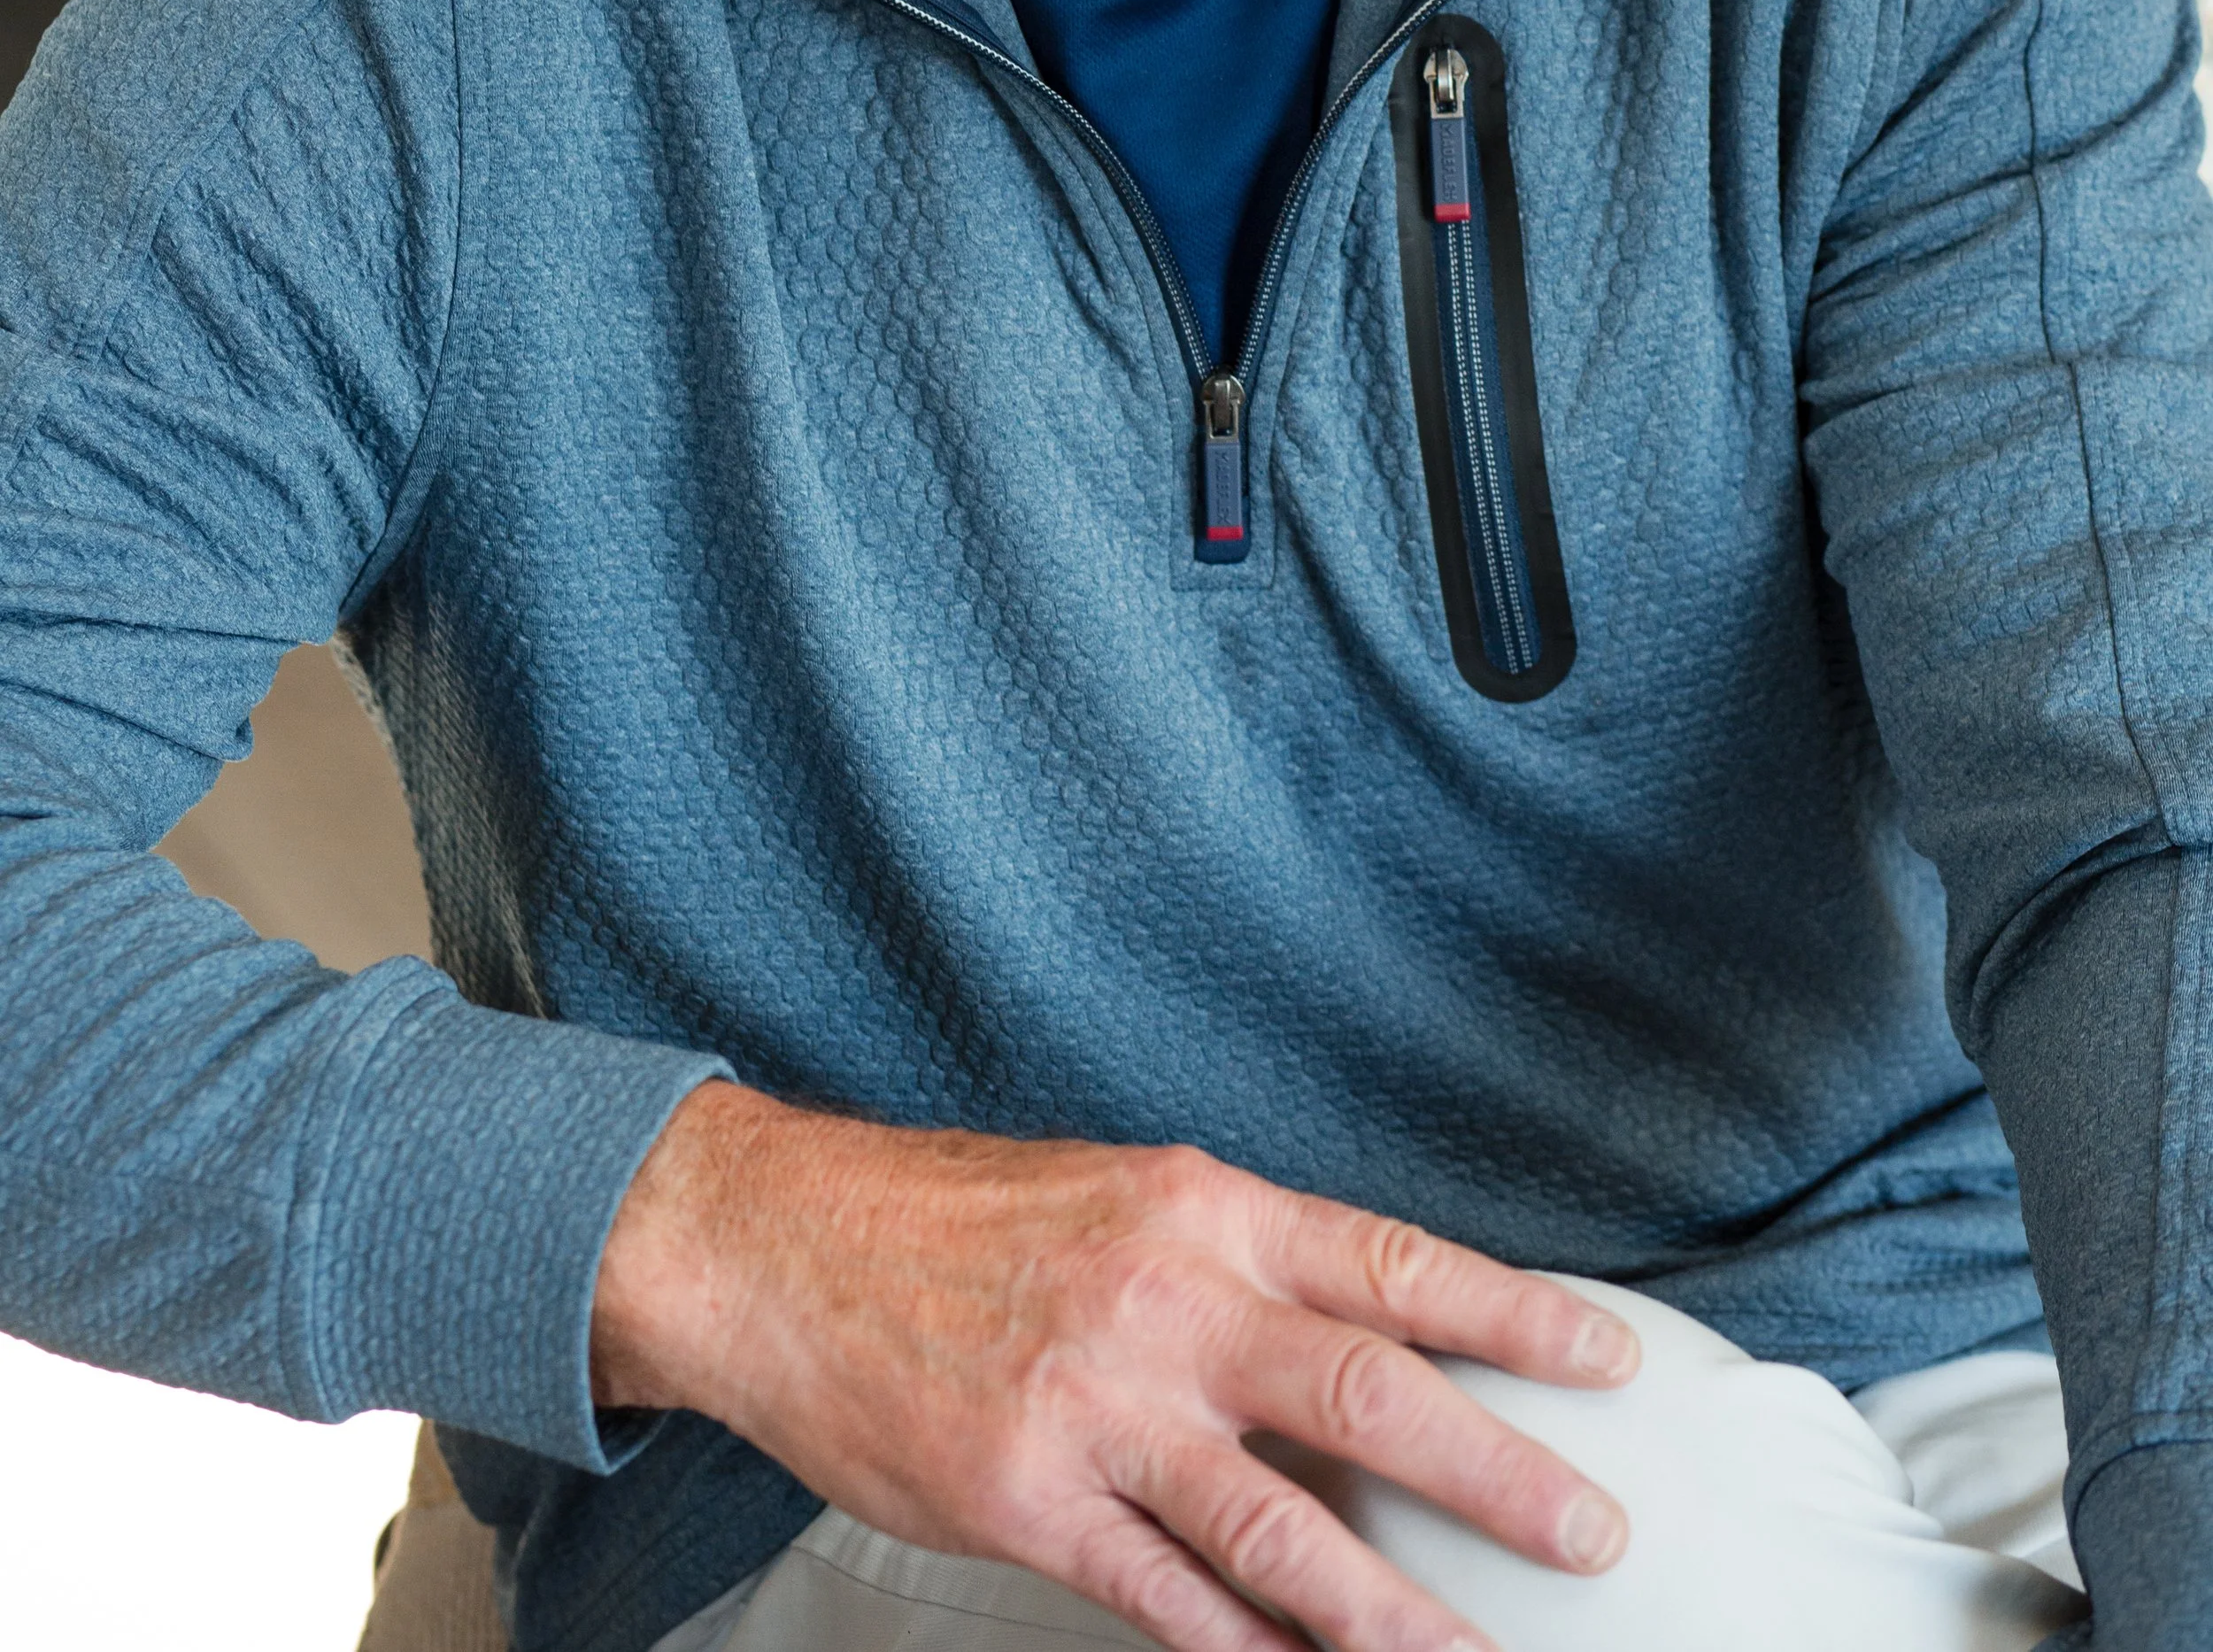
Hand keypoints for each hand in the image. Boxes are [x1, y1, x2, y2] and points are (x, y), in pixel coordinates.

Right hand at [591, 1087, 1636, 1651]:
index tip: (1608, 1360)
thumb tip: (1362, 1339)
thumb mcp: (1115, 1199)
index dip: (1510, 1314)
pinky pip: (1165, 1603)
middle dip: (1498, 1471)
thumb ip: (1234, 1268)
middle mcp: (1165, 1302)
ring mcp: (1099, 1412)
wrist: (780, 1245)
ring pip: (1281, 1530)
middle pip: (1367, 1394)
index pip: (1390, 1263)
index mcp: (1201, 1211)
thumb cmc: (952, 1219)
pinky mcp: (1030, 1505)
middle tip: (1594, 1534)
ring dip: (1394, 1612)